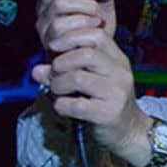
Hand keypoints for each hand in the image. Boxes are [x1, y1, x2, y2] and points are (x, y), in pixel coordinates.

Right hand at [16, 0, 116, 48]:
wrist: (97, 60)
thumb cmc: (96, 31)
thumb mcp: (104, 7)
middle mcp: (44, 8)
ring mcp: (45, 25)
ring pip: (58, 7)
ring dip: (84, 10)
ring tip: (98, 19)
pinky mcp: (50, 42)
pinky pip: (61, 28)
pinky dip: (83, 26)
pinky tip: (95, 26)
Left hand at [31, 20, 150, 166]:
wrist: (130, 131)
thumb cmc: (107, 101)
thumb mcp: (91, 80)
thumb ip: (65, 70)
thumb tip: (36, 70)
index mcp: (118, 60)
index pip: (97, 35)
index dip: (71, 37)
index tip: (54, 46)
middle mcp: (120, 73)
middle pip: (85, 54)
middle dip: (61, 63)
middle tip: (55, 74)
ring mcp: (116, 94)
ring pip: (77, 78)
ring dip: (58, 84)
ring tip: (57, 91)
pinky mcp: (108, 114)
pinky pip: (75, 105)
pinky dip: (61, 105)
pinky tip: (63, 107)